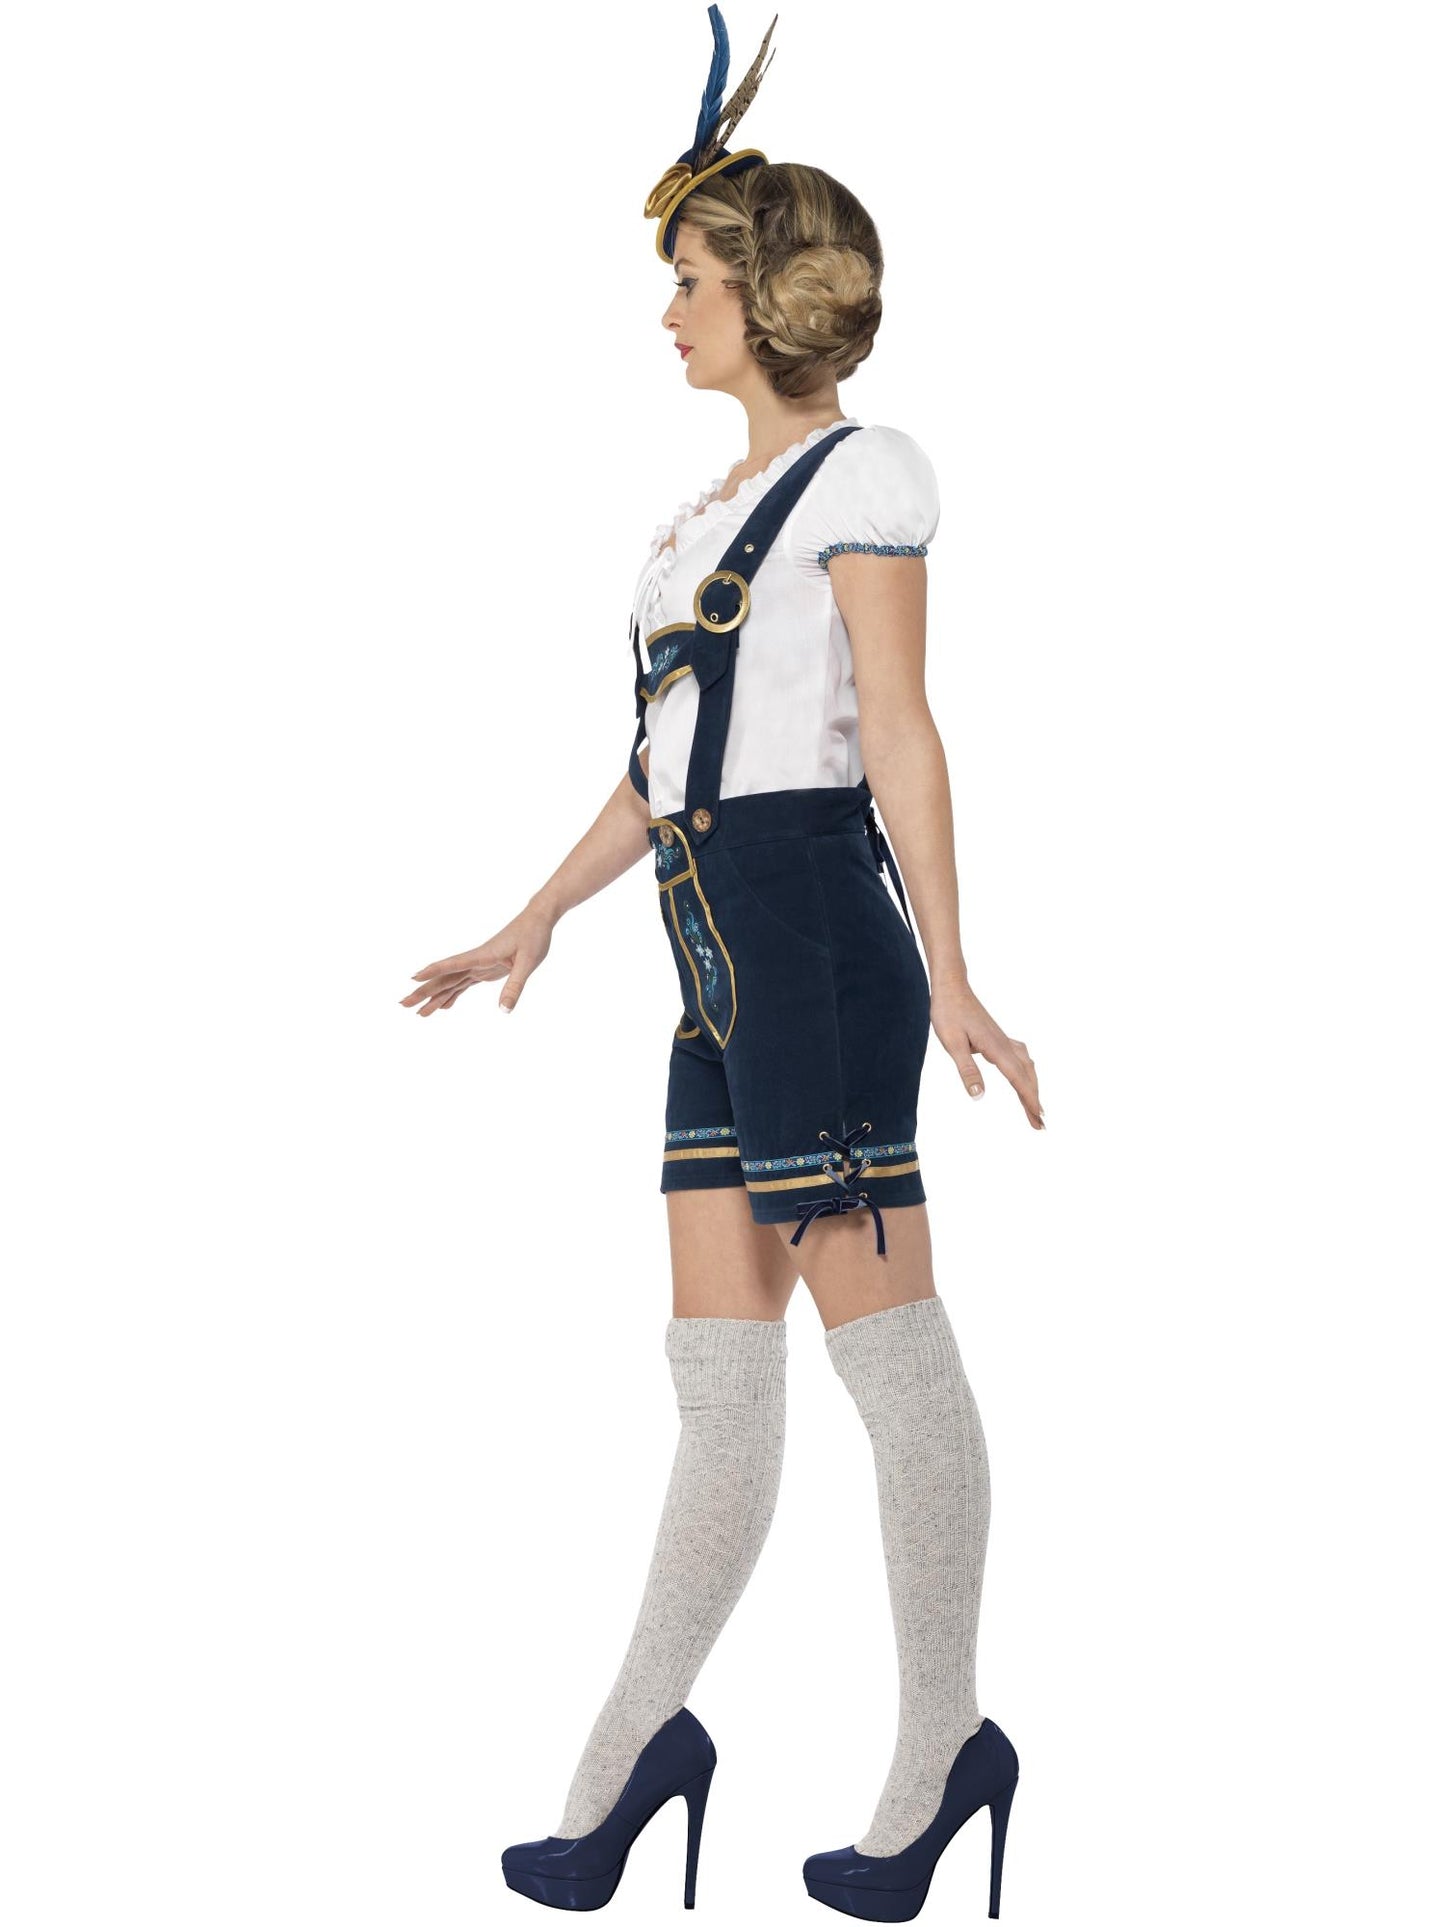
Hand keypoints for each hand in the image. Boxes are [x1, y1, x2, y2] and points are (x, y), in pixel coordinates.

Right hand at [401, 903, 555, 1016]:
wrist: (537, 920)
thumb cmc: (534, 936)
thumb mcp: (529, 962)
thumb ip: (515, 986)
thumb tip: (503, 1011)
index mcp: (482, 955)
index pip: (453, 965)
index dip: (433, 972)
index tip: (413, 978)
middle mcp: (476, 960)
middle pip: (444, 977)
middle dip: (423, 991)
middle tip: (403, 1004)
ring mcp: (479, 965)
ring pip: (450, 983)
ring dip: (434, 997)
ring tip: (418, 1013)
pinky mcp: (485, 969)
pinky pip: (463, 984)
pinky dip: (452, 995)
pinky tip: (444, 1007)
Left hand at [929, 978, 1043, 1129]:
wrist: (951, 987)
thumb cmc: (948, 1013)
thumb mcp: (952, 1044)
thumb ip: (967, 1069)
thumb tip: (979, 1096)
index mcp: (996, 1048)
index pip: (1017, 1079)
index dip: (1029, 1100)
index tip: (1039, 1118)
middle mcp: (1004, 1044)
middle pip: (1026, 1076)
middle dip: (1034, 1100)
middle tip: (1041, 1124)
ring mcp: (1003, 1039)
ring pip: (1026, 1066)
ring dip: (1032, 1086)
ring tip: (1034, 1106)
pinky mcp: (998, 1036)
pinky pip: (1020, 1057)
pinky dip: (1027, 1071)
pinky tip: (1025, 1074)